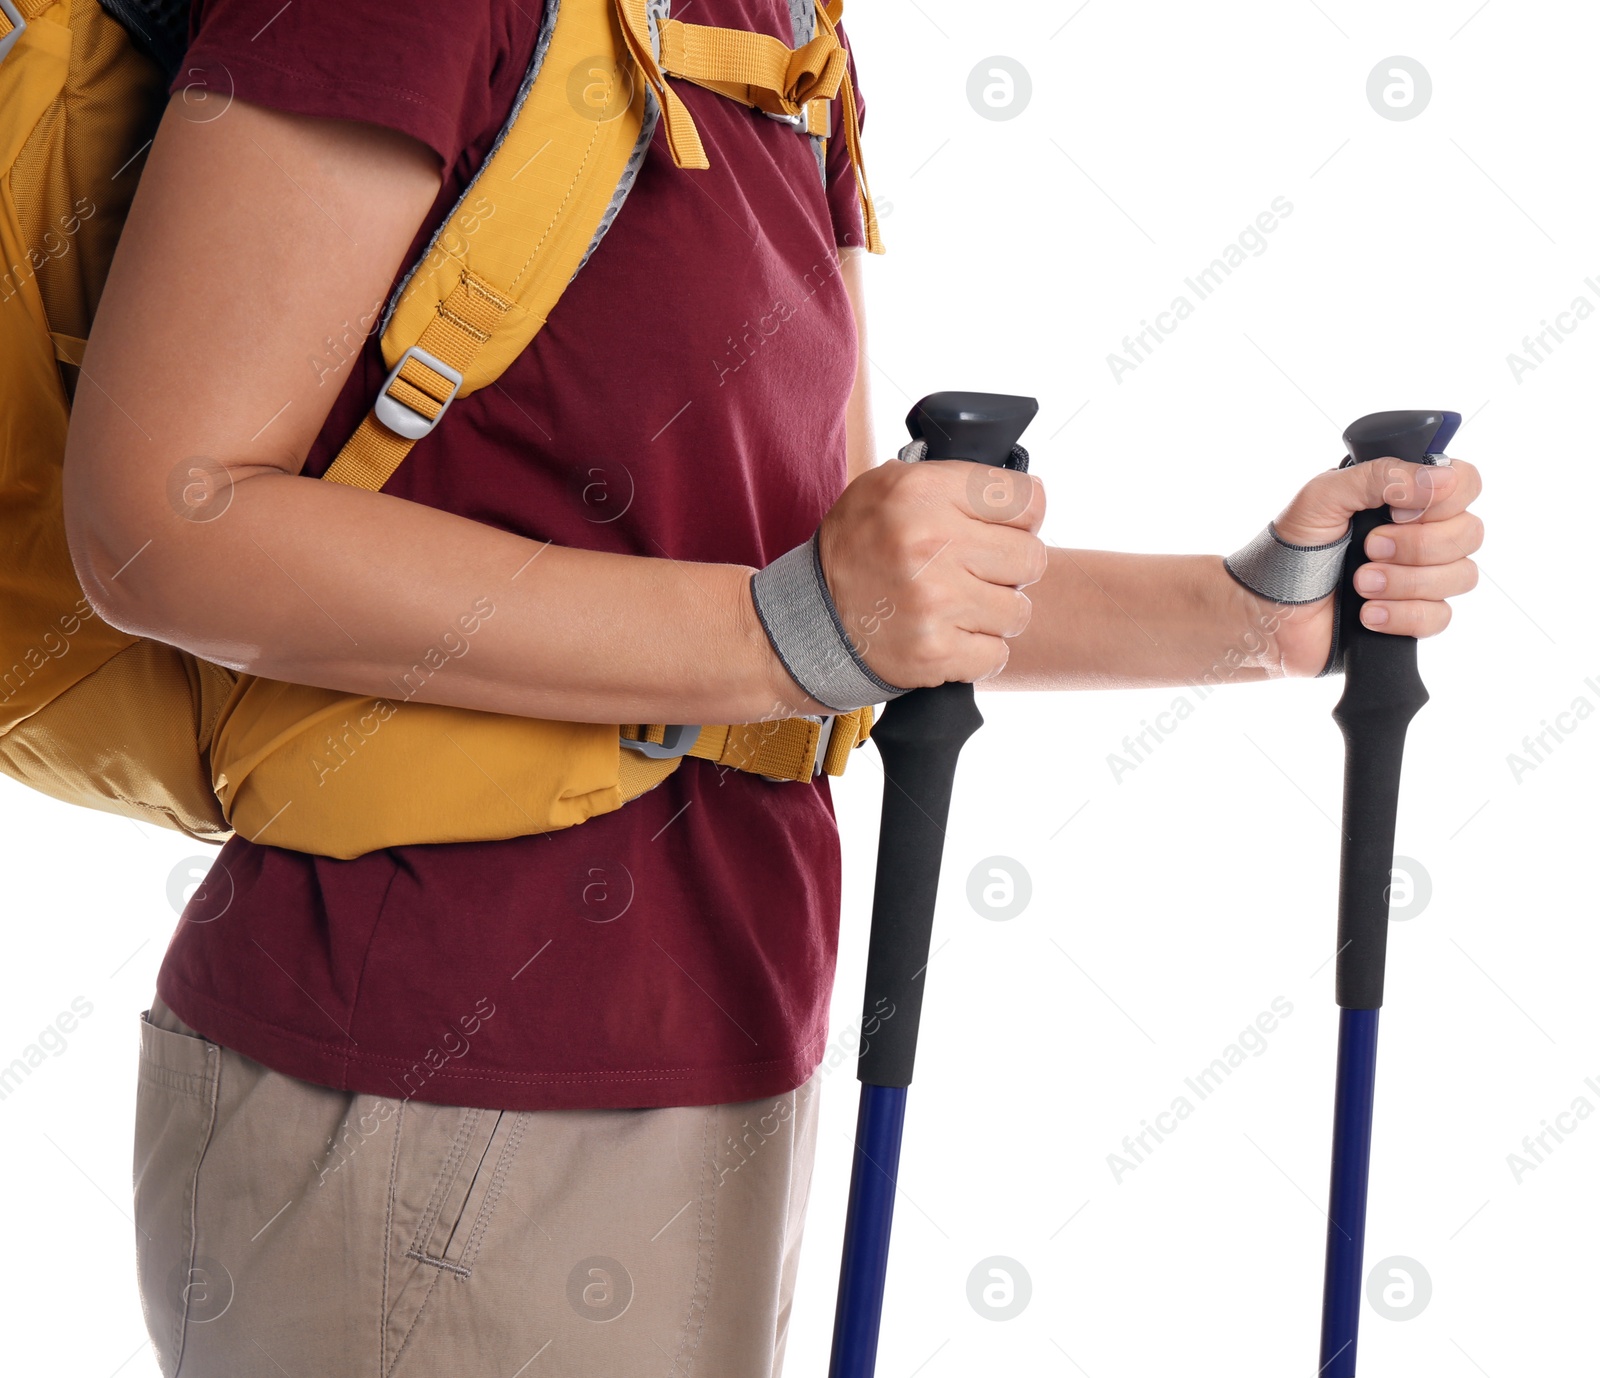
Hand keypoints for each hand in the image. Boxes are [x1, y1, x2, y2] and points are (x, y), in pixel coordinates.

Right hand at [818, 459, 1048, 688]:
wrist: (810, 617)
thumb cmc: (858, 548)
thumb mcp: (888, 486)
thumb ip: (954, 481)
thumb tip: (1023, 494)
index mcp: (923, 493)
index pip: (1028, 501)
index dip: (1022, 517)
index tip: (1003, 528)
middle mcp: (931, 545)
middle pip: (1031, 557)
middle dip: (1010, 566)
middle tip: (977, 570)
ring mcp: (935, 603)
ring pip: (1018, 610)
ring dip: (995, 612)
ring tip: (959, 605)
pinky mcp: (935, 652)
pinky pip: (997, 653)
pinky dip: (979, 650)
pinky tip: (950, 634)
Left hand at [1267, 456, 1483, 675]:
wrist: (1263, 613)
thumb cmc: (1287, 550)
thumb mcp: (1322, 496)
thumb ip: (1379, 475)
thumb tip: (1439, 477)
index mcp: (1403, 497)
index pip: (1464, 482)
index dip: (1445, 498)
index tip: (1400, 510)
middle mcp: (1420, 533)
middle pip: (1469, 532)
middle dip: (1416, 545)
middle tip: (1368, 549)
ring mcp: (1420, 577)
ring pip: (1460, 576)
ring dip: (1405, 582)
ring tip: (1359, 584)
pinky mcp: (1412, 618)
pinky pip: (1440, 617)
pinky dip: (1402, 615)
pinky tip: (1367, 614)